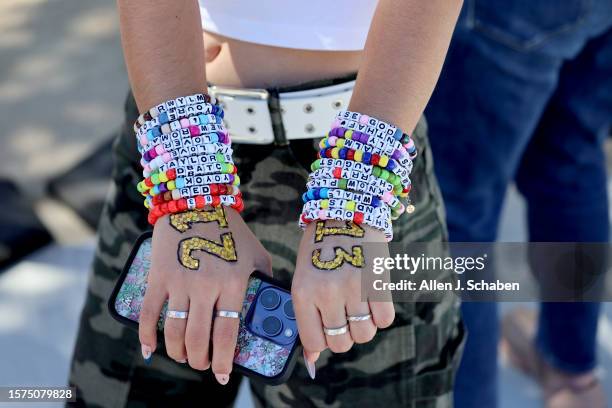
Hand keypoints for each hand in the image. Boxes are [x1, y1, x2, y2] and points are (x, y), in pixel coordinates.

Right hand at [138, 207, 271, 384]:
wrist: (198, 201)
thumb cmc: (232, 231)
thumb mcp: (257, 255)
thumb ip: (263, 281)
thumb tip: (269, 308)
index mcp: (233, 283)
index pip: (226, 332)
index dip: (222, 360)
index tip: (221, 375)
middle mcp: (205, 285)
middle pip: (199, 337)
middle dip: (199, 360)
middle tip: (201, 365)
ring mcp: (180, 281)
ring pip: (174, 330)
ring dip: (177, 351)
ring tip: (183, 356)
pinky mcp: (159, 276)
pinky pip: (149, 312)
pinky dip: (147, 335)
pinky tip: (150, 349)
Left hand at [292, 220, 394, 376]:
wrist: (344, 212)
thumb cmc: (319, 250)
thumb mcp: (304, 280)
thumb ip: (307, 318)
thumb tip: (311, 361)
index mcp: (303, 293)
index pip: (314, 342)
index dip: (322, 341)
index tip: (326, 329)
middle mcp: (327, 293)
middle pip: (341, 344)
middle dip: (344, 336)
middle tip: (344, 316)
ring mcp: (354, 288)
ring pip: (365, 335)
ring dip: (363, 326)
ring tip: (359, 306)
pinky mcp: (377, 281)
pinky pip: (386, 319)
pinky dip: (381, 315)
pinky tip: (373, 298)